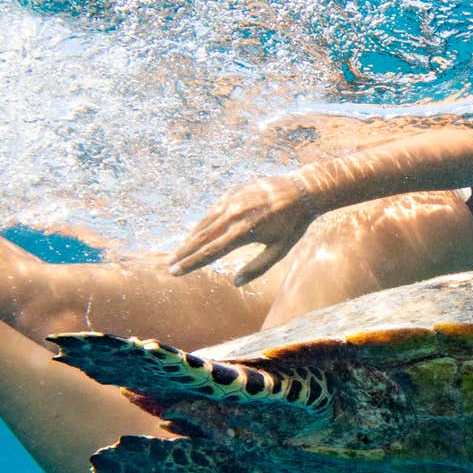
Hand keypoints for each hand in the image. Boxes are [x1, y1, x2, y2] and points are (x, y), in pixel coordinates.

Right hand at [169, 172, 320, 283]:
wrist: (302, 190)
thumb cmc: (294, 224)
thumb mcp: (280, 250)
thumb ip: (257, 267)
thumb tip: (235, 282)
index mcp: (243, 232)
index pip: (210, 252)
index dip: (190, 263)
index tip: (175, 272)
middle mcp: (233, 215)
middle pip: (201, 238)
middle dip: (184, 253)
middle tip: (169, 265)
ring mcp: (232, 201)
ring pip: (204, 223)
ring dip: (189, 238)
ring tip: (178, 252)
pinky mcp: (233, 192)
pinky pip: (212, 210)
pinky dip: (202, 223)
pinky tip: (196, 233)